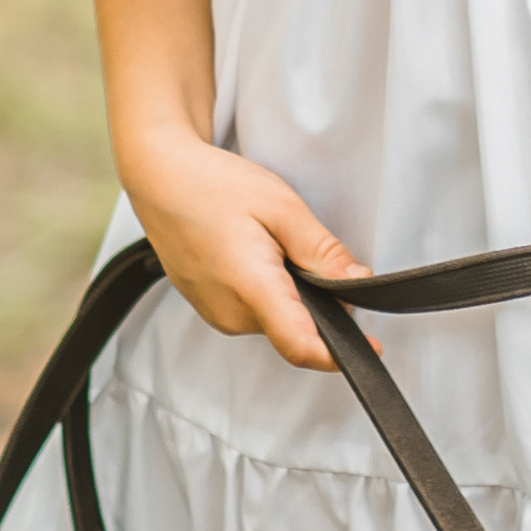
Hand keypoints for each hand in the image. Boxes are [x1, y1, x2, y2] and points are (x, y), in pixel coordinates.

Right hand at [119, 126, 366, 369]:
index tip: (370, 347)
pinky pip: (252, 310)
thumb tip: (357, 282)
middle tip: (307, 251)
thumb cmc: (212, 184)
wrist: (160, 176)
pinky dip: (266, 289)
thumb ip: (322, 252)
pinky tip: (254, 251)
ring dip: (289, 293)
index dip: (340, 354)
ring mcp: (216, 314)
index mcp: (250, 288)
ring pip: (274, 319)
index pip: (301, 346)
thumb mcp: (282, 207)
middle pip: (294, 329)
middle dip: (316, 302)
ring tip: (271, 243)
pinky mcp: (209, 308)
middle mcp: (230, 313)